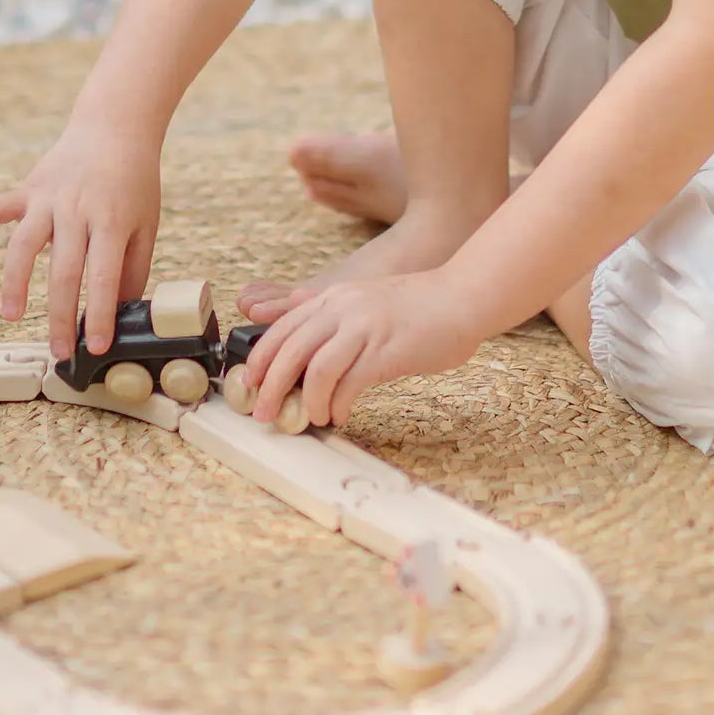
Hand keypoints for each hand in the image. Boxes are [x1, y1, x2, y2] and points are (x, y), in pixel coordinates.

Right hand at [0, 112, 161, 361]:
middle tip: (58, 351)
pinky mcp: (28, 189)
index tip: (95, 347)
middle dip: (60, 315)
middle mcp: (76, 210)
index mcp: (111, 221)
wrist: (115, 128)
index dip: (100, 314)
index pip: (103, 277)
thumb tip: (121, 314)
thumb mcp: (146, 225)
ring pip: (23, 244)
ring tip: (13, 316)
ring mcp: (48, 198)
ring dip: (15, 283)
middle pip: (63, 270)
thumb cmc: (134, 183)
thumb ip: (133, 269)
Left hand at [242, 271, 479, 427]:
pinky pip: (349, 384)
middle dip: (270, 387)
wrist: (463, 296)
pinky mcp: (386, 351)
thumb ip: (338, 322)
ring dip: (307, 401)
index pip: (282, 328)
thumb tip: (308, 357)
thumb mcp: (367, 303)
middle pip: (290, 350)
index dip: (261, 360)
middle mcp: (343, 308)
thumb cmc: (419, 308)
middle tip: (264, 414)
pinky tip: (341, 415)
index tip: (250, 385)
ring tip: (312, 417)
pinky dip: (338, 405)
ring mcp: (365, 328)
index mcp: (335, 298)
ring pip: (316, 370)